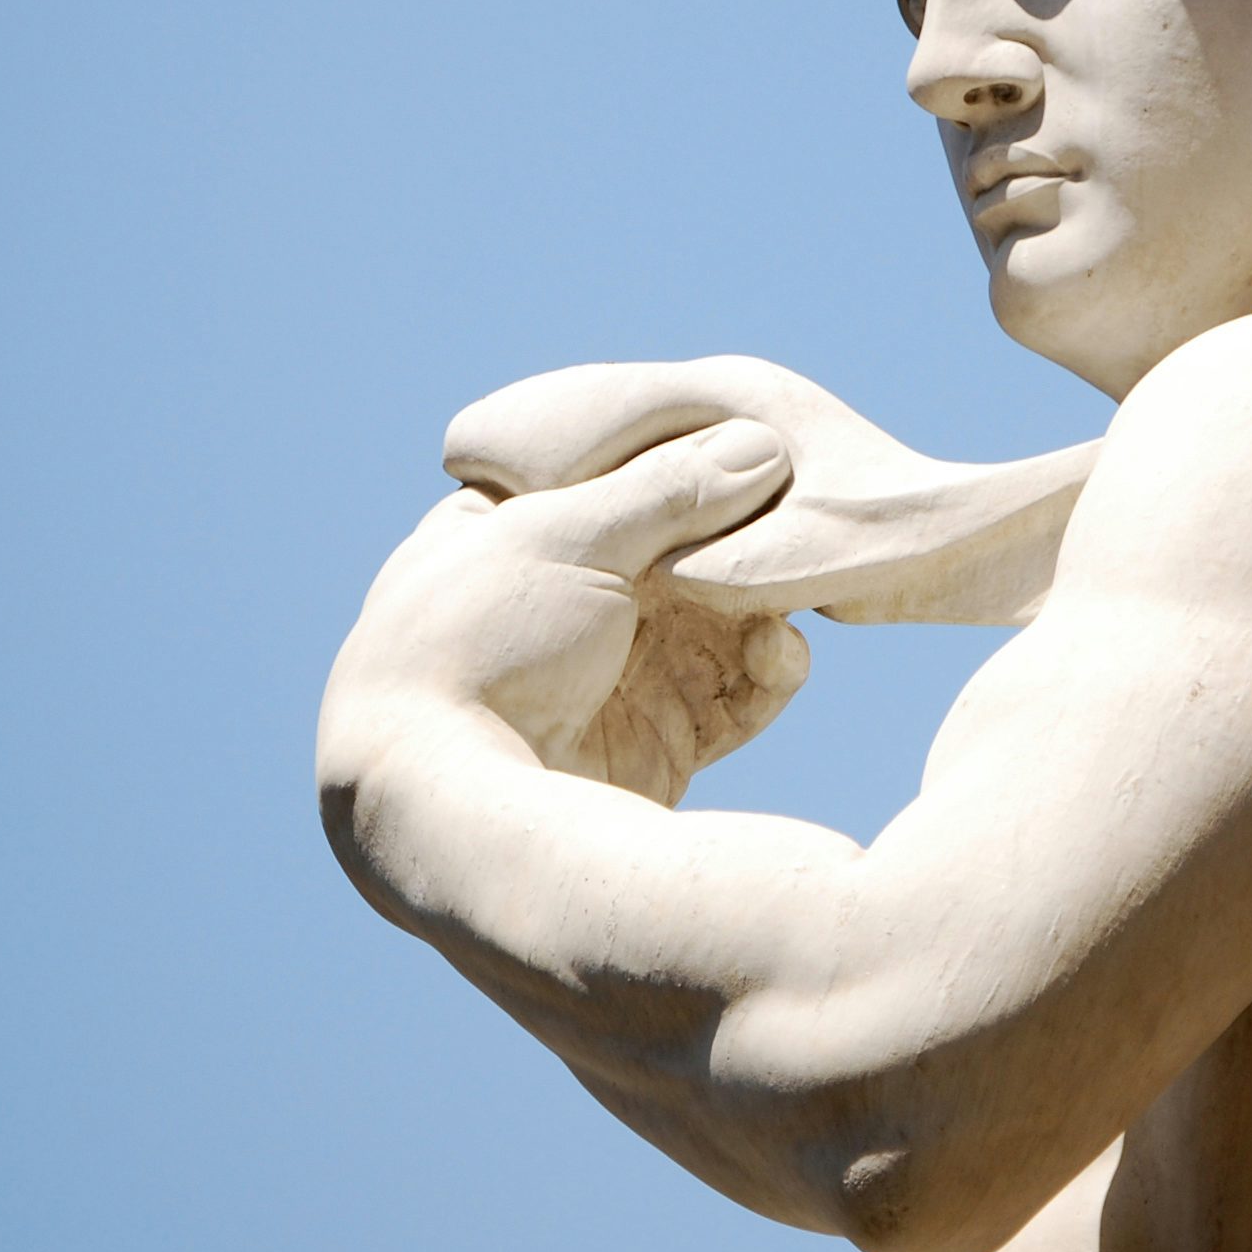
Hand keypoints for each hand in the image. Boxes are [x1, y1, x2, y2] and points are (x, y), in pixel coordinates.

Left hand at [322, 418, 810, 807]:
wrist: (450, 807)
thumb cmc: (480, 645)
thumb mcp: (567, 537)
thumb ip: (670, 489)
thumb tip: (765, 444)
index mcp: (522, 523)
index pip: (631, 471)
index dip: (700, 458)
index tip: (768, 444)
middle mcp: (573, 595)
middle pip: (691, 545)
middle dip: (748, 536)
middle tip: (801, 519)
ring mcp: (617, 669)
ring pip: (725, 617)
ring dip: (766, 604)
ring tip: (788, 593)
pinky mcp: (659, 739)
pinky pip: (737, 694)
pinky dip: (769, 674)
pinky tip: (782, 656)